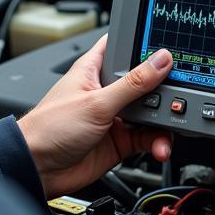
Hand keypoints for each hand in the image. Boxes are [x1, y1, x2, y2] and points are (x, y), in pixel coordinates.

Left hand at [17, 35, 172, 197]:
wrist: (38, 170)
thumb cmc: (49, 129)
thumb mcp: (96, 102)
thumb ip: (133, 84)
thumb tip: (160, 61)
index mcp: (95, 70)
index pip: (125, 46)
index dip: (146, 44)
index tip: (171, 48)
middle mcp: (107, 91)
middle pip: (146, 82)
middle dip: (163, 90)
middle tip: (176, 97)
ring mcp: (115, 116)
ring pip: (151, 113)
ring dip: (162, 121)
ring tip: (165, 130)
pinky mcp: (121, 140)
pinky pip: (148, 138)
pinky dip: (157, 142)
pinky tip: (159, 147)